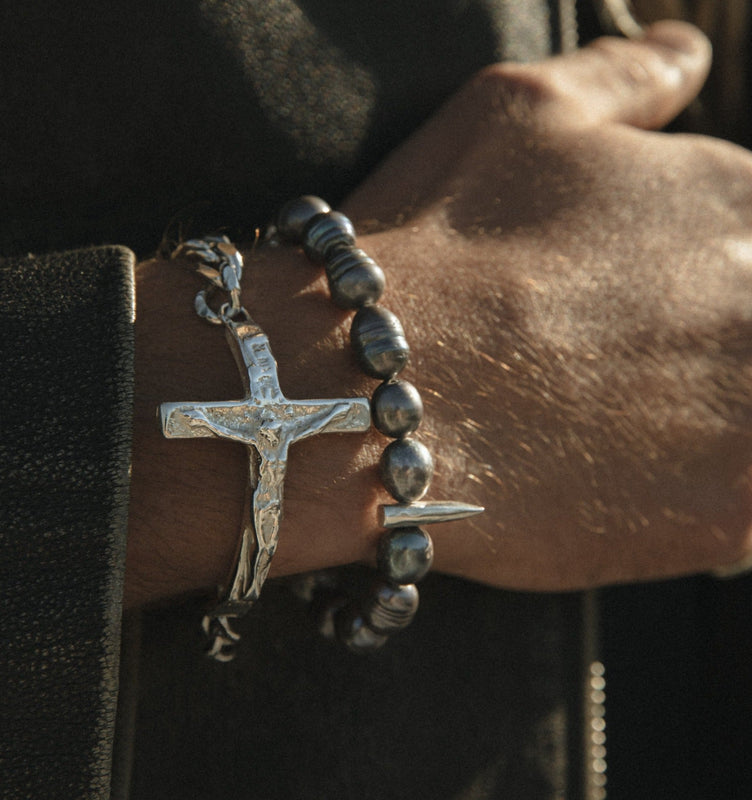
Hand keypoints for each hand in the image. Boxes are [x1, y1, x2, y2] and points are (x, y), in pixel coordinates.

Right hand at [127, 21, 751, 605]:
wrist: (356, 396)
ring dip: (702, 415)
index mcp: (736, 199)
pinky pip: (741, 510)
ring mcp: (750, 421)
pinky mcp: (718, 515)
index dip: (692, 271)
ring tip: (610, 422)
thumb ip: (626, 76)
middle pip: (749, 331)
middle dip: (695, 339)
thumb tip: (684, 53)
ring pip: (746, 414)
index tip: (635, 298)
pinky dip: (697, 492)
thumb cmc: (428, 250)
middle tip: (603, 362)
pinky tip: (623, 479)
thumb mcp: (519, 115)